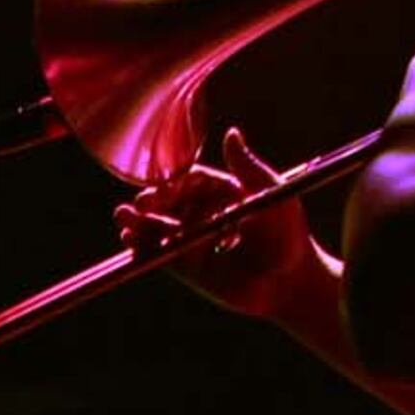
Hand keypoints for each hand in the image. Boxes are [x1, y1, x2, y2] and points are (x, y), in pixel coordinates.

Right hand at [115, 127, 325, 320]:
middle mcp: (202, 213)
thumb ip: (248, 168)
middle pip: (167, 204)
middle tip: (135, 206)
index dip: (170, 184)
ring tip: (124, 221)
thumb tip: (231, 133)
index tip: (159, 188)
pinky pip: (161, 256)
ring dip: (137, 224)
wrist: (291, 281)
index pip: (187, 182)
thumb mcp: (272, 195)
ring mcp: (193, 240)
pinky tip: (132, 244)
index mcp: (220, 190)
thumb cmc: (289, 235)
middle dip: (147, 204)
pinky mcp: (188, 268)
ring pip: (159, 228)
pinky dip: (144, 249)